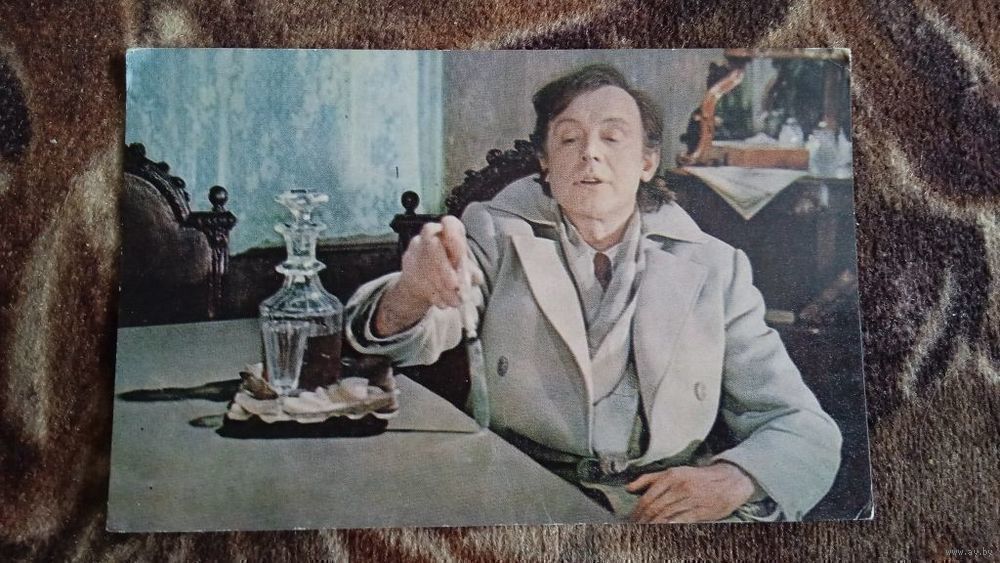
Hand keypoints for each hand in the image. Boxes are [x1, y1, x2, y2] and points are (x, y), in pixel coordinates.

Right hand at [374, 216, 472, 335]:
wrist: (426, 283)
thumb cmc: (451, 270)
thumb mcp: (464, 271)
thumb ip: (471, 273)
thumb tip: (476, 278)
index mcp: (449, 233)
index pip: (450, 224)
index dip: (454, 237)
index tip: (459, 255)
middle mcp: (431, 237)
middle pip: (432, 243)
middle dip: (444, 267)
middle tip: (454, 286)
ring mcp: (417, 249)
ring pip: (424, 263)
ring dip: (439, 285)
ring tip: (453, 301)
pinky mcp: (407, 265)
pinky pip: (417, 277)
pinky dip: (431, 293)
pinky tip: (442, 302)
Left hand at [626, 462, 754, 522]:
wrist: (728, 481)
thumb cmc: (697, 478)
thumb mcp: (673, 472)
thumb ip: (649, 479)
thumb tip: (628, 488)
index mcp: (670, 476)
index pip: (647, 497)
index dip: (637, 511)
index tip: (631, 520)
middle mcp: (679, 487)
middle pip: (654, 508)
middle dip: (642, 521)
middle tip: (633, 529)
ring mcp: (690, 499)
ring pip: (665, 516)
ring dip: (651, 526)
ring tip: (643, 533)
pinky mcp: (700, 511)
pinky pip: (680, 521)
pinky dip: (668, 528)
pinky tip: (660, 532)